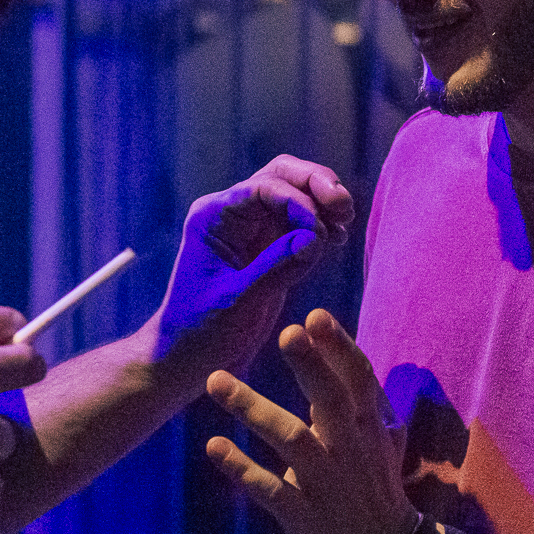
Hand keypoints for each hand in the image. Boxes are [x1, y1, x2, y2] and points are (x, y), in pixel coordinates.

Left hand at [153, 156, 354, 384]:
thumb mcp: (236, 303)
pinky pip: (302, 221)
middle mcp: (233, 215)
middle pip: (281, 175)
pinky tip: (339, 239)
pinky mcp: (270, 248)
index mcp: (214, 218)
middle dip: (316, 183)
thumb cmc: (199, 331)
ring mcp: (253, 229)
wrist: (187, 357)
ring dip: (324, 201)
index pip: (263, 188)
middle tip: (344, 207)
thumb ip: (275, 268)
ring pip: (295, 192)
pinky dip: (323, 223)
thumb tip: (315, 238)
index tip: (320, 233)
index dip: (298, 202)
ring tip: (345, 222)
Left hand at [205, 309, 414, 533]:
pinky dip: (241, 468)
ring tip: (216, 380)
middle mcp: (350, 448)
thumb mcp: (382, 439)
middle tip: (287, 332)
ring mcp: (326, 482)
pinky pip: (269, 489)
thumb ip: (362, 398)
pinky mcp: (303, 515)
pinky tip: (213, 447)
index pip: (359, 378)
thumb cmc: (378, 487)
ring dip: (254, 408)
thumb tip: (342, 351)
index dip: (339, 347)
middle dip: (312, 366)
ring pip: (292, 439)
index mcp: (369, 426)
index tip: (315, 316)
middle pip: (332, 400)